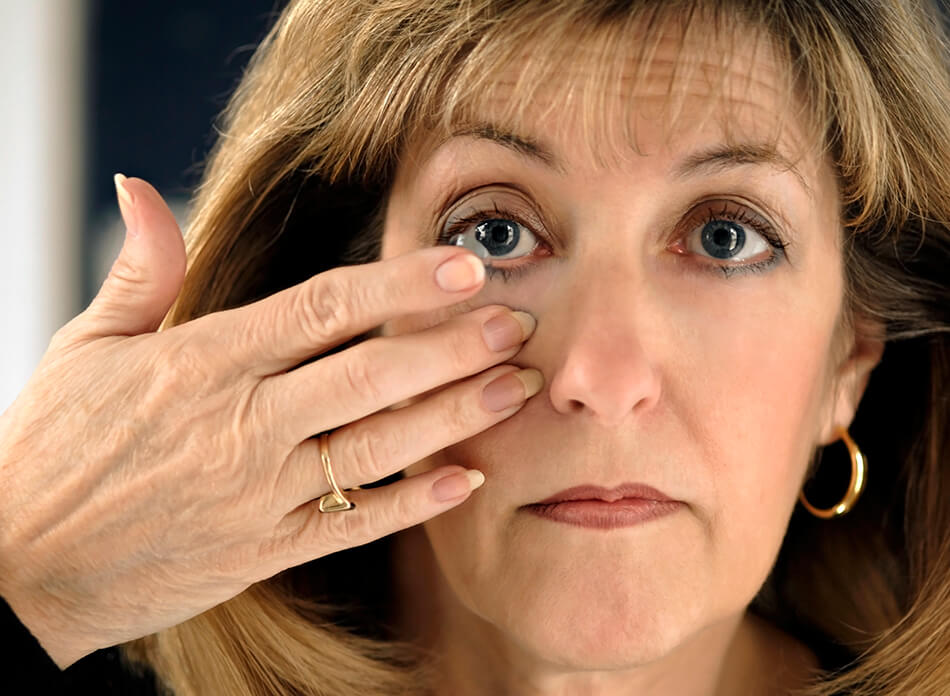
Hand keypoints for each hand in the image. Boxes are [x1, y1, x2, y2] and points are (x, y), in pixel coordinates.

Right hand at [0, 176, 540, 668]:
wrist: (17, 569)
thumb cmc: (50, 451)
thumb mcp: (83, 350)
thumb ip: (137, 274)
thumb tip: (141, 190)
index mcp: (198, 363)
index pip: (320, 309)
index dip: (399, 284)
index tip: (462, 265)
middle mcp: (239, 425)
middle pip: (368, 374)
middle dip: (450, 345)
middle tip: (516, 321)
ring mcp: (257, 493)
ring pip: (375, 446)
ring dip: (452, 416)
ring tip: (512, 387)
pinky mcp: (263, 551)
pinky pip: (352, 524)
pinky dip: (412, 505)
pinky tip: (466, 479)